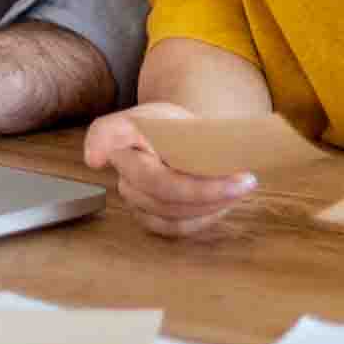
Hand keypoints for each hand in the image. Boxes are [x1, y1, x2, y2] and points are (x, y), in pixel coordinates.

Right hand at [82, 103, 258, 236]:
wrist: (189, 145)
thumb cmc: (187, 130)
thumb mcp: (190, 117)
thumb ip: (199, 134)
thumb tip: (219, 157)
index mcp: (131, 128)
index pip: (105, 133)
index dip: (100, 146)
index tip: (97, 159)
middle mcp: (122, 161)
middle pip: (154, 184)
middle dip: (203, 189)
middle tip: (246, 181)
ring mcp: (131, 191)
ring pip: (166, 209)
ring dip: (210, 204)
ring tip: (241, 189)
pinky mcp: (145, 215)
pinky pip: (172, 226)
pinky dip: (202, 219)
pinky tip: (223, 205)